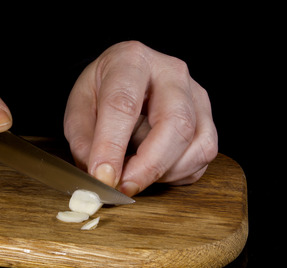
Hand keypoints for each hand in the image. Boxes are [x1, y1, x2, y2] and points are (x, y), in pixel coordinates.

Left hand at [64, 41, 217, 195]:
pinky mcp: (207, 118)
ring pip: (197, 144)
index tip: (103, 177)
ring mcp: (196, 95)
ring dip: (165, 172)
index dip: (112, 145)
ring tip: (136, 174)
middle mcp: (171, 73)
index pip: (123, 104)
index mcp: (131, 60)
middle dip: (149, 165)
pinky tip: (156, 169)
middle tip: (124, 188)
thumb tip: (100, 175)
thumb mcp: (79, 108)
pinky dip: (178, 173)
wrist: (126, 78)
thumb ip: (84, 140)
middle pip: (175, 123)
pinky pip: (203, 156)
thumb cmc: (102, 91)